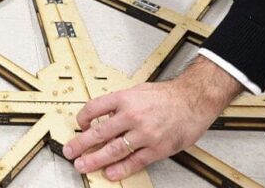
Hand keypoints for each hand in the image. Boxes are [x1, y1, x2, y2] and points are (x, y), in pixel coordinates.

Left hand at [63, 57, 242, 180]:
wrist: (194, 100)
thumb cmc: (167, 96)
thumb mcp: (138, 91)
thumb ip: (120, 104)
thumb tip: (103, 117)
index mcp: (125, 98)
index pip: (94, 108)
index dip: (82, 118)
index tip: (79, 126)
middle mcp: (132, 115)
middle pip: (100, 132)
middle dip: (81, 144)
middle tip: (70, 150)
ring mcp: (144, 133)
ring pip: (114, 150)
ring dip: (96, 159)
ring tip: (84, 165)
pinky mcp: (157, 148)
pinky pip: (135, 161)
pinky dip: (121, 169)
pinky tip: (110, 173)